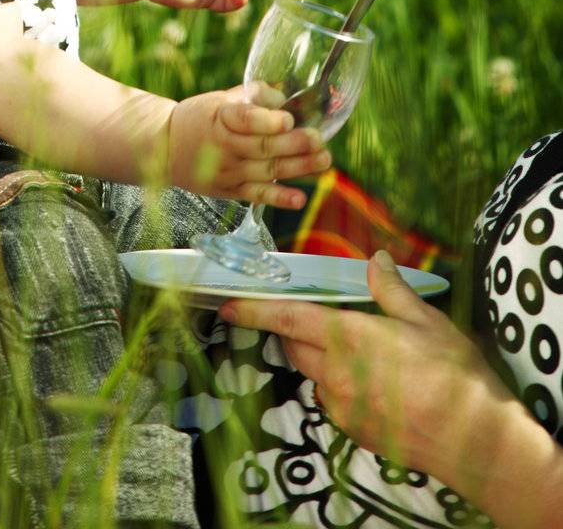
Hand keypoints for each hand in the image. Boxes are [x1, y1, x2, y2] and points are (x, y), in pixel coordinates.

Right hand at [167, 80, 329, 203]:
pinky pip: (258, 196)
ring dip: (298, 168)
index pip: (244, 119)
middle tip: (318, 139)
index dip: (267, 120)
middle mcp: (224, 146)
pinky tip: (300, 198)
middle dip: (294, 144)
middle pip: (263, 147)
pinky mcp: (230, 191)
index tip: (288, 119)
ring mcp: (228, 172)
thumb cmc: (200, 118)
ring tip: (324, 161)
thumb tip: (286, 100)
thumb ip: (253, 95)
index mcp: (220, 117)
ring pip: (267, 171)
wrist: (166, 148)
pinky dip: (279, 198)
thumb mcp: (220, 98)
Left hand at [219, 250, 515, 491]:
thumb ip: (391, 289)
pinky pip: (333, 399)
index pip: (286, 320)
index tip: (227, 305)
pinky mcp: (354, 430)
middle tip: (311, 317)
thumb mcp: (426, 320)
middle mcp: (336, 374)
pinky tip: (374, 381)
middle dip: (293, 330)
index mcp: (348, 339)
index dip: (253, 311)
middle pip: (295, 347)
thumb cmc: (453, 376)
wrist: (476, 444)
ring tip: (355, 349)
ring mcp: (343, 407)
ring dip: (319, 358)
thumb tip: (375, 259)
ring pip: (314, 374)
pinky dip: (340, 384)